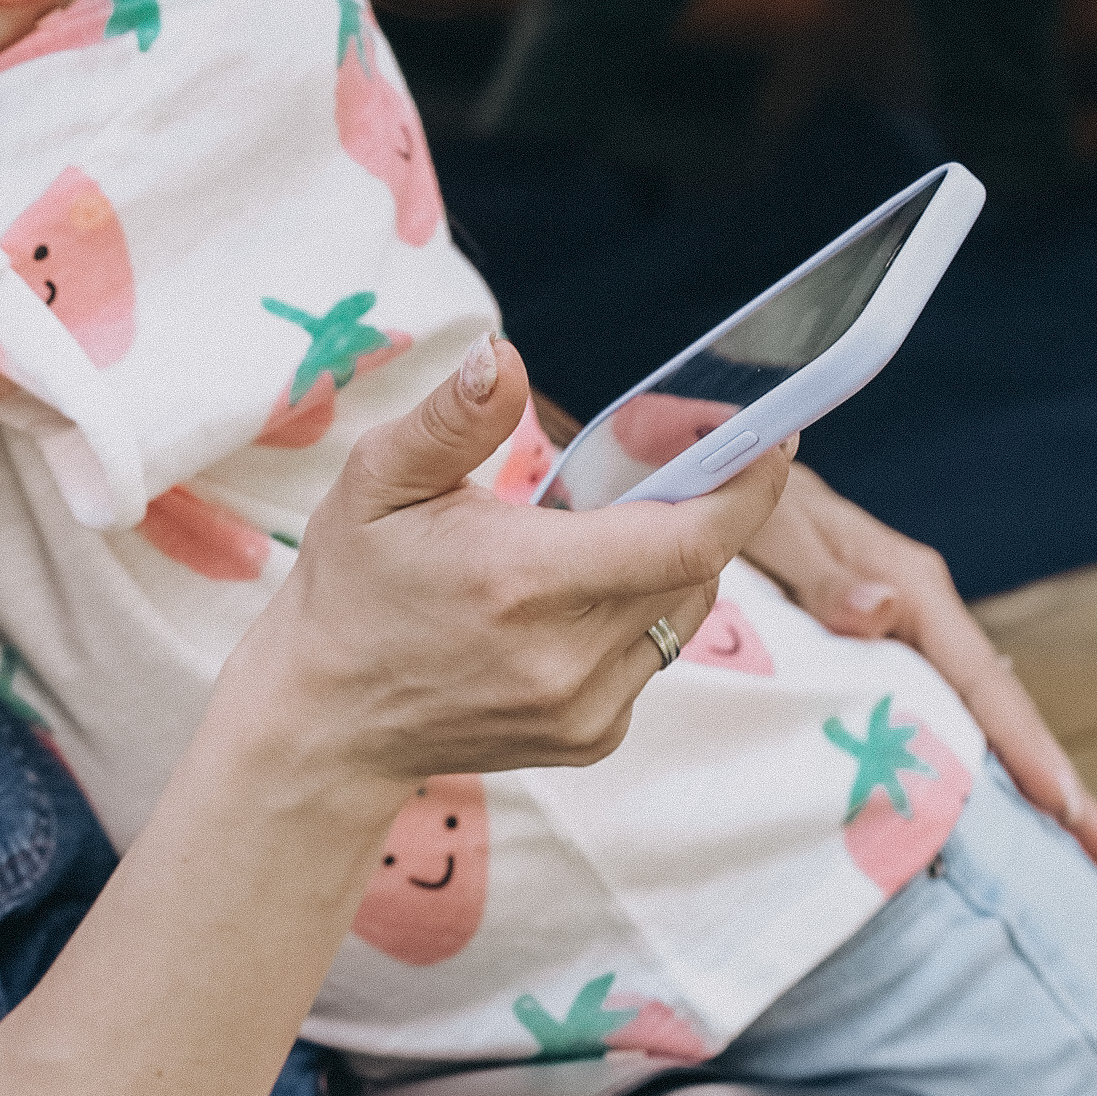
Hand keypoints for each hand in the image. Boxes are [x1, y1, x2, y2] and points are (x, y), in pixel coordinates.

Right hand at [239, 334, 794, 806]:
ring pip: (684, 611)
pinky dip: (637, 613)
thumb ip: (451, 420)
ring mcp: (585, 709)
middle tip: (650, 460)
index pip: (686, 537)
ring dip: (667, 559)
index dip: (746, 484)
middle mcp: (567, 656)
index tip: (770, 437)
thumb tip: (504, 358)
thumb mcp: (375, 483)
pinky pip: (652, 656)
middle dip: (696, 501)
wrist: (326, 722)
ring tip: (592, 533)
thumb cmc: (352, 589)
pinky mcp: (592, 737)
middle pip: (697, 565)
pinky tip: (570, 600)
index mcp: (523, 581)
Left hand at [745, 463, 1096, 871]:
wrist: (723, 485)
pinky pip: (939, 705)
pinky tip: (994, 796)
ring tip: (1073, 840)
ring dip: (1021, 772)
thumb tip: (882, 611)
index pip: (980, 677)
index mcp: (909, 586)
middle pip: (999, 703)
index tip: (1064, 805)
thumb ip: (824, 574)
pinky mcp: (882, 643)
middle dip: (1054, 776)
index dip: (1022, 744)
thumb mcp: (777, 530)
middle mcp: (922, 610)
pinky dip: (974, 751)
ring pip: (975, 709)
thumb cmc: (746, 504)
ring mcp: (906, 628)